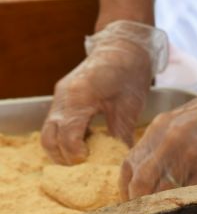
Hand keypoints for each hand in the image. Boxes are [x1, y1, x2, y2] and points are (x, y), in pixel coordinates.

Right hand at [41, 20, 167, 164]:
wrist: (123, 47)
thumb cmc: (129, 73)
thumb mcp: (130, 106)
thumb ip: (122, 134)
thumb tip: (122, 161)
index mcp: (79, 97)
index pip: (67, 135)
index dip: (76, 154)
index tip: (89, 163)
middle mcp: (63, 97)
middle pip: (49, 137)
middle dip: (63, 157)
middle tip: (84, 167)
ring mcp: (60, 97)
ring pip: (48, 132)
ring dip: (61, 149)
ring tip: (84, 159)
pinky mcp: (63, 97)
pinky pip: (55, 123)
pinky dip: (64, 138)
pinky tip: (85, 144)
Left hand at [119, 99, 196, 199]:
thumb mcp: (185, 119)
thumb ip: (166, 141)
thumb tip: (154, 169)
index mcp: (159, 128)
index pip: (130, 165)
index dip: (126, 188)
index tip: (132, 201)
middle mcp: (168, 141)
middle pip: (141, 183)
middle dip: (140, 204)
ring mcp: (189, 156)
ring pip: (162, 193)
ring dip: (162, 208)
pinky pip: (192, 196)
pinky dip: (188, 206)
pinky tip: (191, 210)